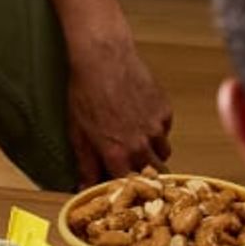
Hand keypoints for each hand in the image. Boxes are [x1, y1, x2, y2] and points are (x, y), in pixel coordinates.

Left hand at [66, 37, 172, 184]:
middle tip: (135, 167)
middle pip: (153, 174)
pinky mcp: (165, 111)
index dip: (125, 187)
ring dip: (153, 153)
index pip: (128, 185)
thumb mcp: (78, 132)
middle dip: (144, 174)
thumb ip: (86, 163)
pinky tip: (142, 118)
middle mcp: (140, 144)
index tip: (122, 186)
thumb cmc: (86, 91)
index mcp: (117, 154)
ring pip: (163, 153)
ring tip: (139, 142)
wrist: (104, 58)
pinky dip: (158, 130)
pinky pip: (166, 130)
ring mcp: (156, 127)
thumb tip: (84, 186)